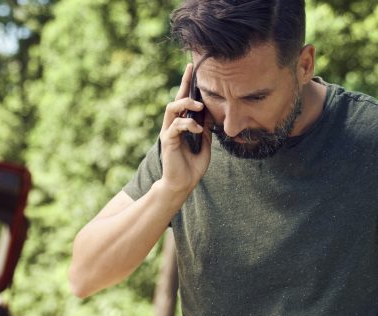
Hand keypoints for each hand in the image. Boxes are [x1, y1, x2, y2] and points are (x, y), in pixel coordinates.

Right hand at [159, 62, 210, 194]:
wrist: (182, 185)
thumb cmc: (191, 168)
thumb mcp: (204, 145)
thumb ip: (205, 129)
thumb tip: (209, 114)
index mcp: (181, 126)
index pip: (183, 101)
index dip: (187, 84)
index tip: (192, 68)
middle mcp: (172, 127)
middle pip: (175, 99)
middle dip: (184, 85)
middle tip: (195, 73)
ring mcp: (169, 133)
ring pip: (172, 109)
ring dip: (186, 104)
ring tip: (199, 106)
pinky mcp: (168, 142)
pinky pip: (176, 126)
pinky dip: (188, 124)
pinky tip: (198, 129)